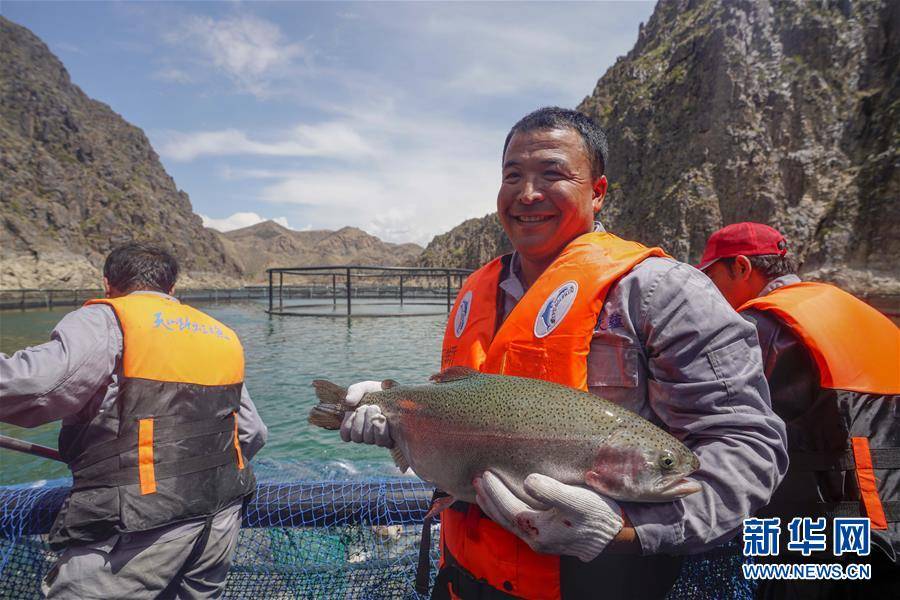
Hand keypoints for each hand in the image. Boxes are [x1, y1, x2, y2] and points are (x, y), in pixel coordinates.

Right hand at [339, 381, 393, 447]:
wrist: (401, 395)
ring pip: (367, 439)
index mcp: (357, 424)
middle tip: (369, 407)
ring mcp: (377, 438)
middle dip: (361, 419)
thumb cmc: (381, 392)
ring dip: (371, 421)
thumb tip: (348, 401)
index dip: (347, 424)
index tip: (353, 411)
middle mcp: (366, 434)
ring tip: (377, 408)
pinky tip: (384, 418)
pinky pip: (380, 440)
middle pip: (356, 437)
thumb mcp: (366, 388)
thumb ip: (355, 391)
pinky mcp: (389, 440)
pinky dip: (381, 428)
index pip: (345, 435)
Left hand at [474, 471, 623, 561]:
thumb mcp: (576, 500)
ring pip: (509, 523)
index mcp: (539, 530)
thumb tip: (526, 481)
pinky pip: (517, 525)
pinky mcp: (547, 538)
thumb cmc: (597, 515)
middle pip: (504, 518)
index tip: (485, 474)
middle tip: (476, 480)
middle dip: (489, 499)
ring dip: (494, 507)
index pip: (509, 508)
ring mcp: (540, 541)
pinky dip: (505, 513)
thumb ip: (550, 491)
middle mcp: (536, 539)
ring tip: (481, 491)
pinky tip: (504, 505)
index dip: (495, 492)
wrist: (615, 536)